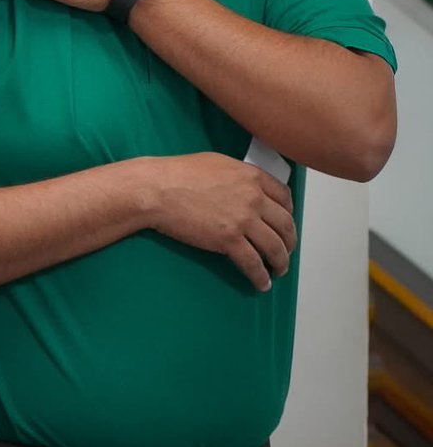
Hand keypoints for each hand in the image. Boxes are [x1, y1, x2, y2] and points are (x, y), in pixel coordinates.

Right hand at [144, 152, 296, 292]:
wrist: (157, 188)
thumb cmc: (177, 173)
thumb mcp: (216, 163)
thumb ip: (238, 175)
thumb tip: (243, 187)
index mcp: (252, 176)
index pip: (285, 197)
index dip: (288, 213)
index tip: (284, 223)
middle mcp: (254, 198)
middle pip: (285, 225)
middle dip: (289, 242)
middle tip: (285, 250)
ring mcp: (243, 220)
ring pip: (275, 247)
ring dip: (280, 262)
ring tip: (278, 270)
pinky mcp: (229, 240)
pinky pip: (253, 263)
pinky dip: (260, 277)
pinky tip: (262, 283)